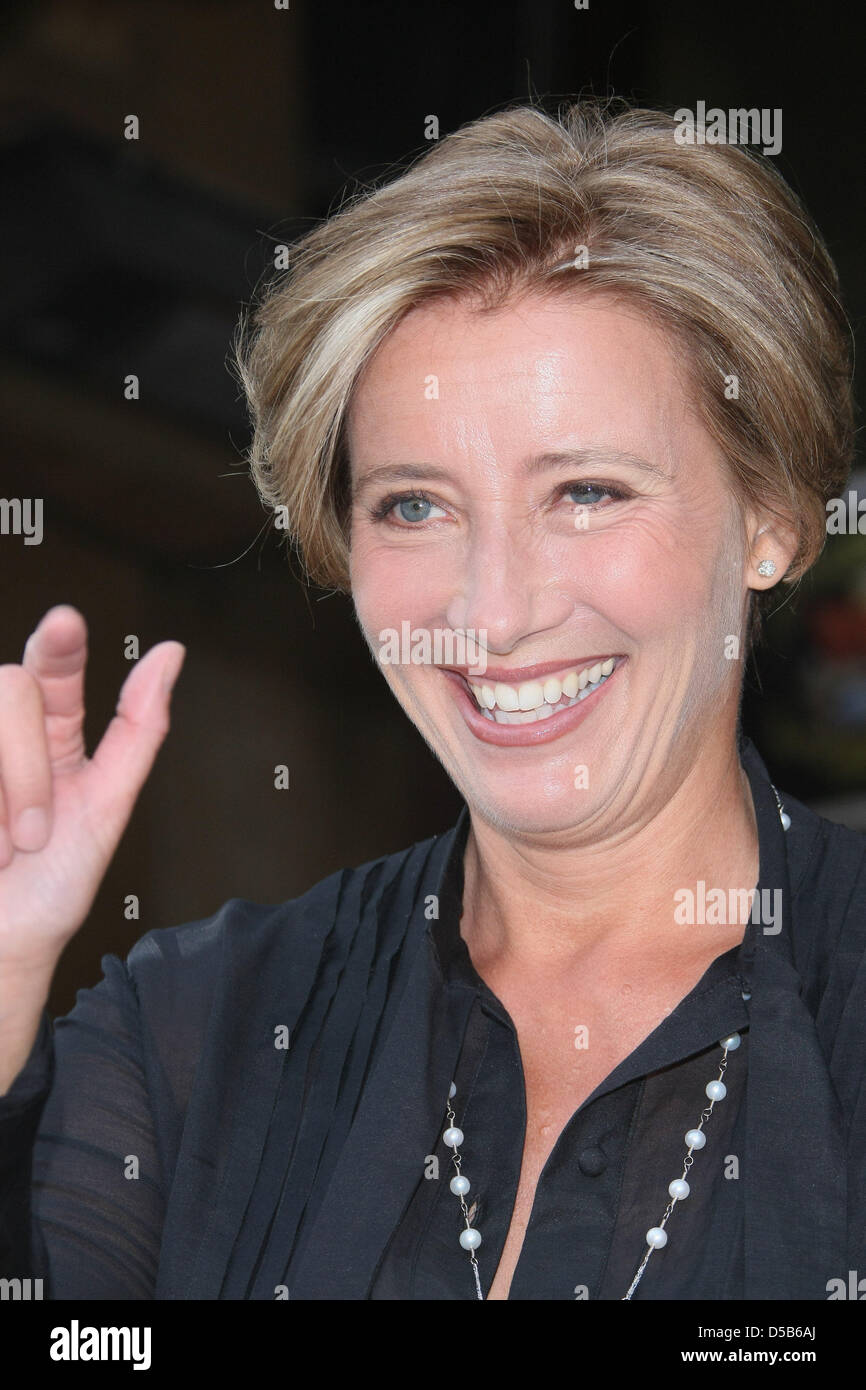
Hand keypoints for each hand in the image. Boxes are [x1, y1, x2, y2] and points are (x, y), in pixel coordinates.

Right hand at [0, 605, 184, 971]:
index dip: (59, 642)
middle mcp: (4, 736)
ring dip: (6, 795)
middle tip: (35, 833)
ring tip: (6, 848)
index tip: (67, 623)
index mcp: (50, 736)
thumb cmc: (50, 887)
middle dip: (27, 770)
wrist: (3, 946)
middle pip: (10, 692)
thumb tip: (169, 655)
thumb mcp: (107, 806)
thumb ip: (138, 728)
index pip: (52, 668)